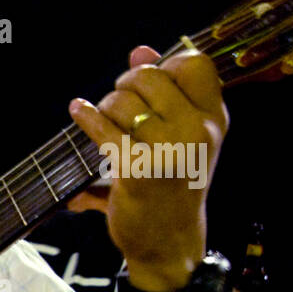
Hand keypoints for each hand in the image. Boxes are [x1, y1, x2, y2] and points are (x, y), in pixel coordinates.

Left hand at [69, 46, 228, 291]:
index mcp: (214, 119)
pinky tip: (78, 110)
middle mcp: (198, 131)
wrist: (168, 242)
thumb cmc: (172, 185)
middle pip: (149, 76)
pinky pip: (103, 129)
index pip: (194, 63)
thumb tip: (139, 50)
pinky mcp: (137, 170)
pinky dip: (86, 116)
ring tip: (106, 122)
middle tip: (120, 100)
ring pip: (122, 102)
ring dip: (105, 108)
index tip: (150, 79)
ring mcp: (169, 151)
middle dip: (125, 84)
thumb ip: (164, 91)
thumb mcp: (182, 136)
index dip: (165, 64)